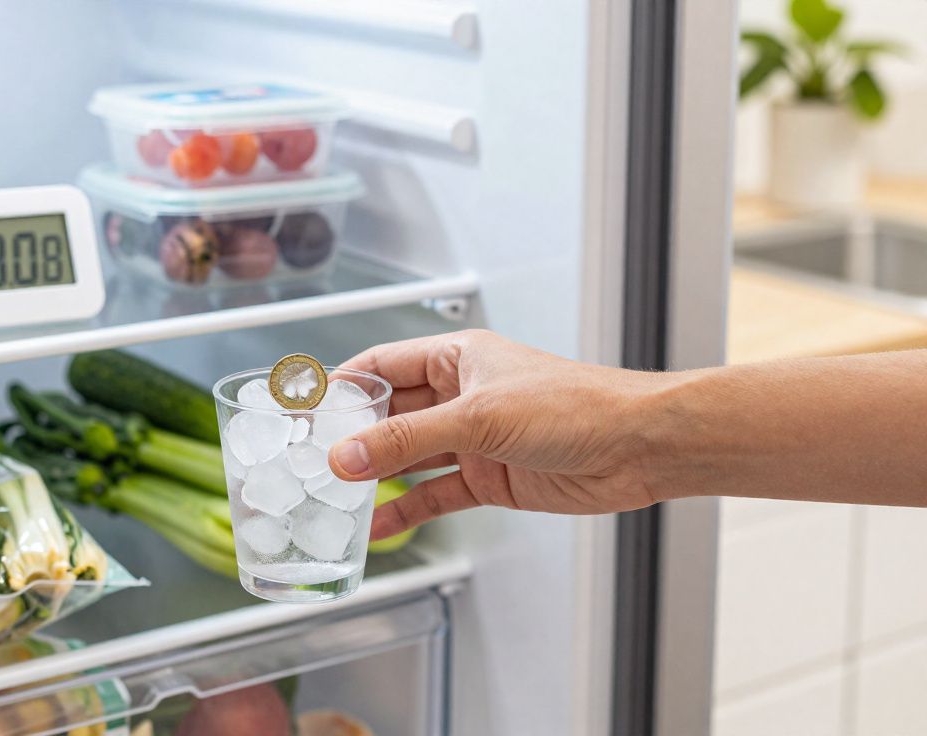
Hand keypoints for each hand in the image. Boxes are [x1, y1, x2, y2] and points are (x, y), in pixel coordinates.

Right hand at [327, 330, 668, 538]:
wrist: (638, 447)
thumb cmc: (576, 406)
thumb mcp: (480, 418)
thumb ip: (409, 439)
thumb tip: (348, 455)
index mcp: (457, 358)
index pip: (381, 365)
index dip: (341, 386)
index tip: (306, 409)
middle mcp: (461, 395)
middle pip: (390, 414)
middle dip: (353, 437)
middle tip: (311, 460)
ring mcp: (474, 439)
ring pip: (409, 457)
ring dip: (376, 477)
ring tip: (334, 497)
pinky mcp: (490, 478)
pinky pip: (435, 494)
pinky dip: (407, 510)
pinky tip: (380, 526)